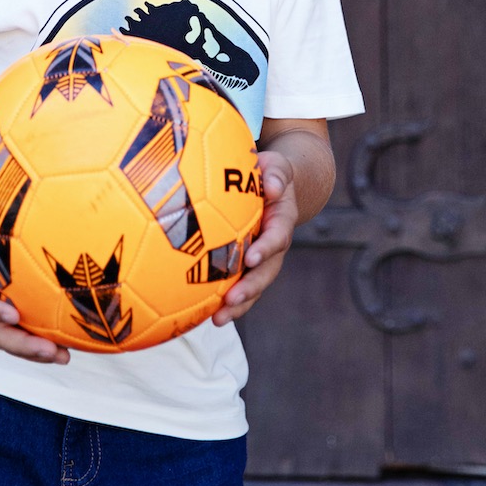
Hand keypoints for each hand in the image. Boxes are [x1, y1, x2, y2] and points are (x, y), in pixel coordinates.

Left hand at [212, 148, 297, 325]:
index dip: (266, 248)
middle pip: (266, 271)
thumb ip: (276, 173)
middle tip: (232, 299)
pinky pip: (237, 283)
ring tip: (218, 319)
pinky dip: (224, 299)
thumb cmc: (270, 172)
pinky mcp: (246, 263)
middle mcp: (274, 243)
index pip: (277, 236)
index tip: (251, 258)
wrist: (275, 184)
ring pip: (253, 285)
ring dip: (239, 304)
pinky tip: (203, 313)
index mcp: (282, 220)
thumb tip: (271, 186)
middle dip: (251, 288)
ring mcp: (261, 257)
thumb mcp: (277, 166)